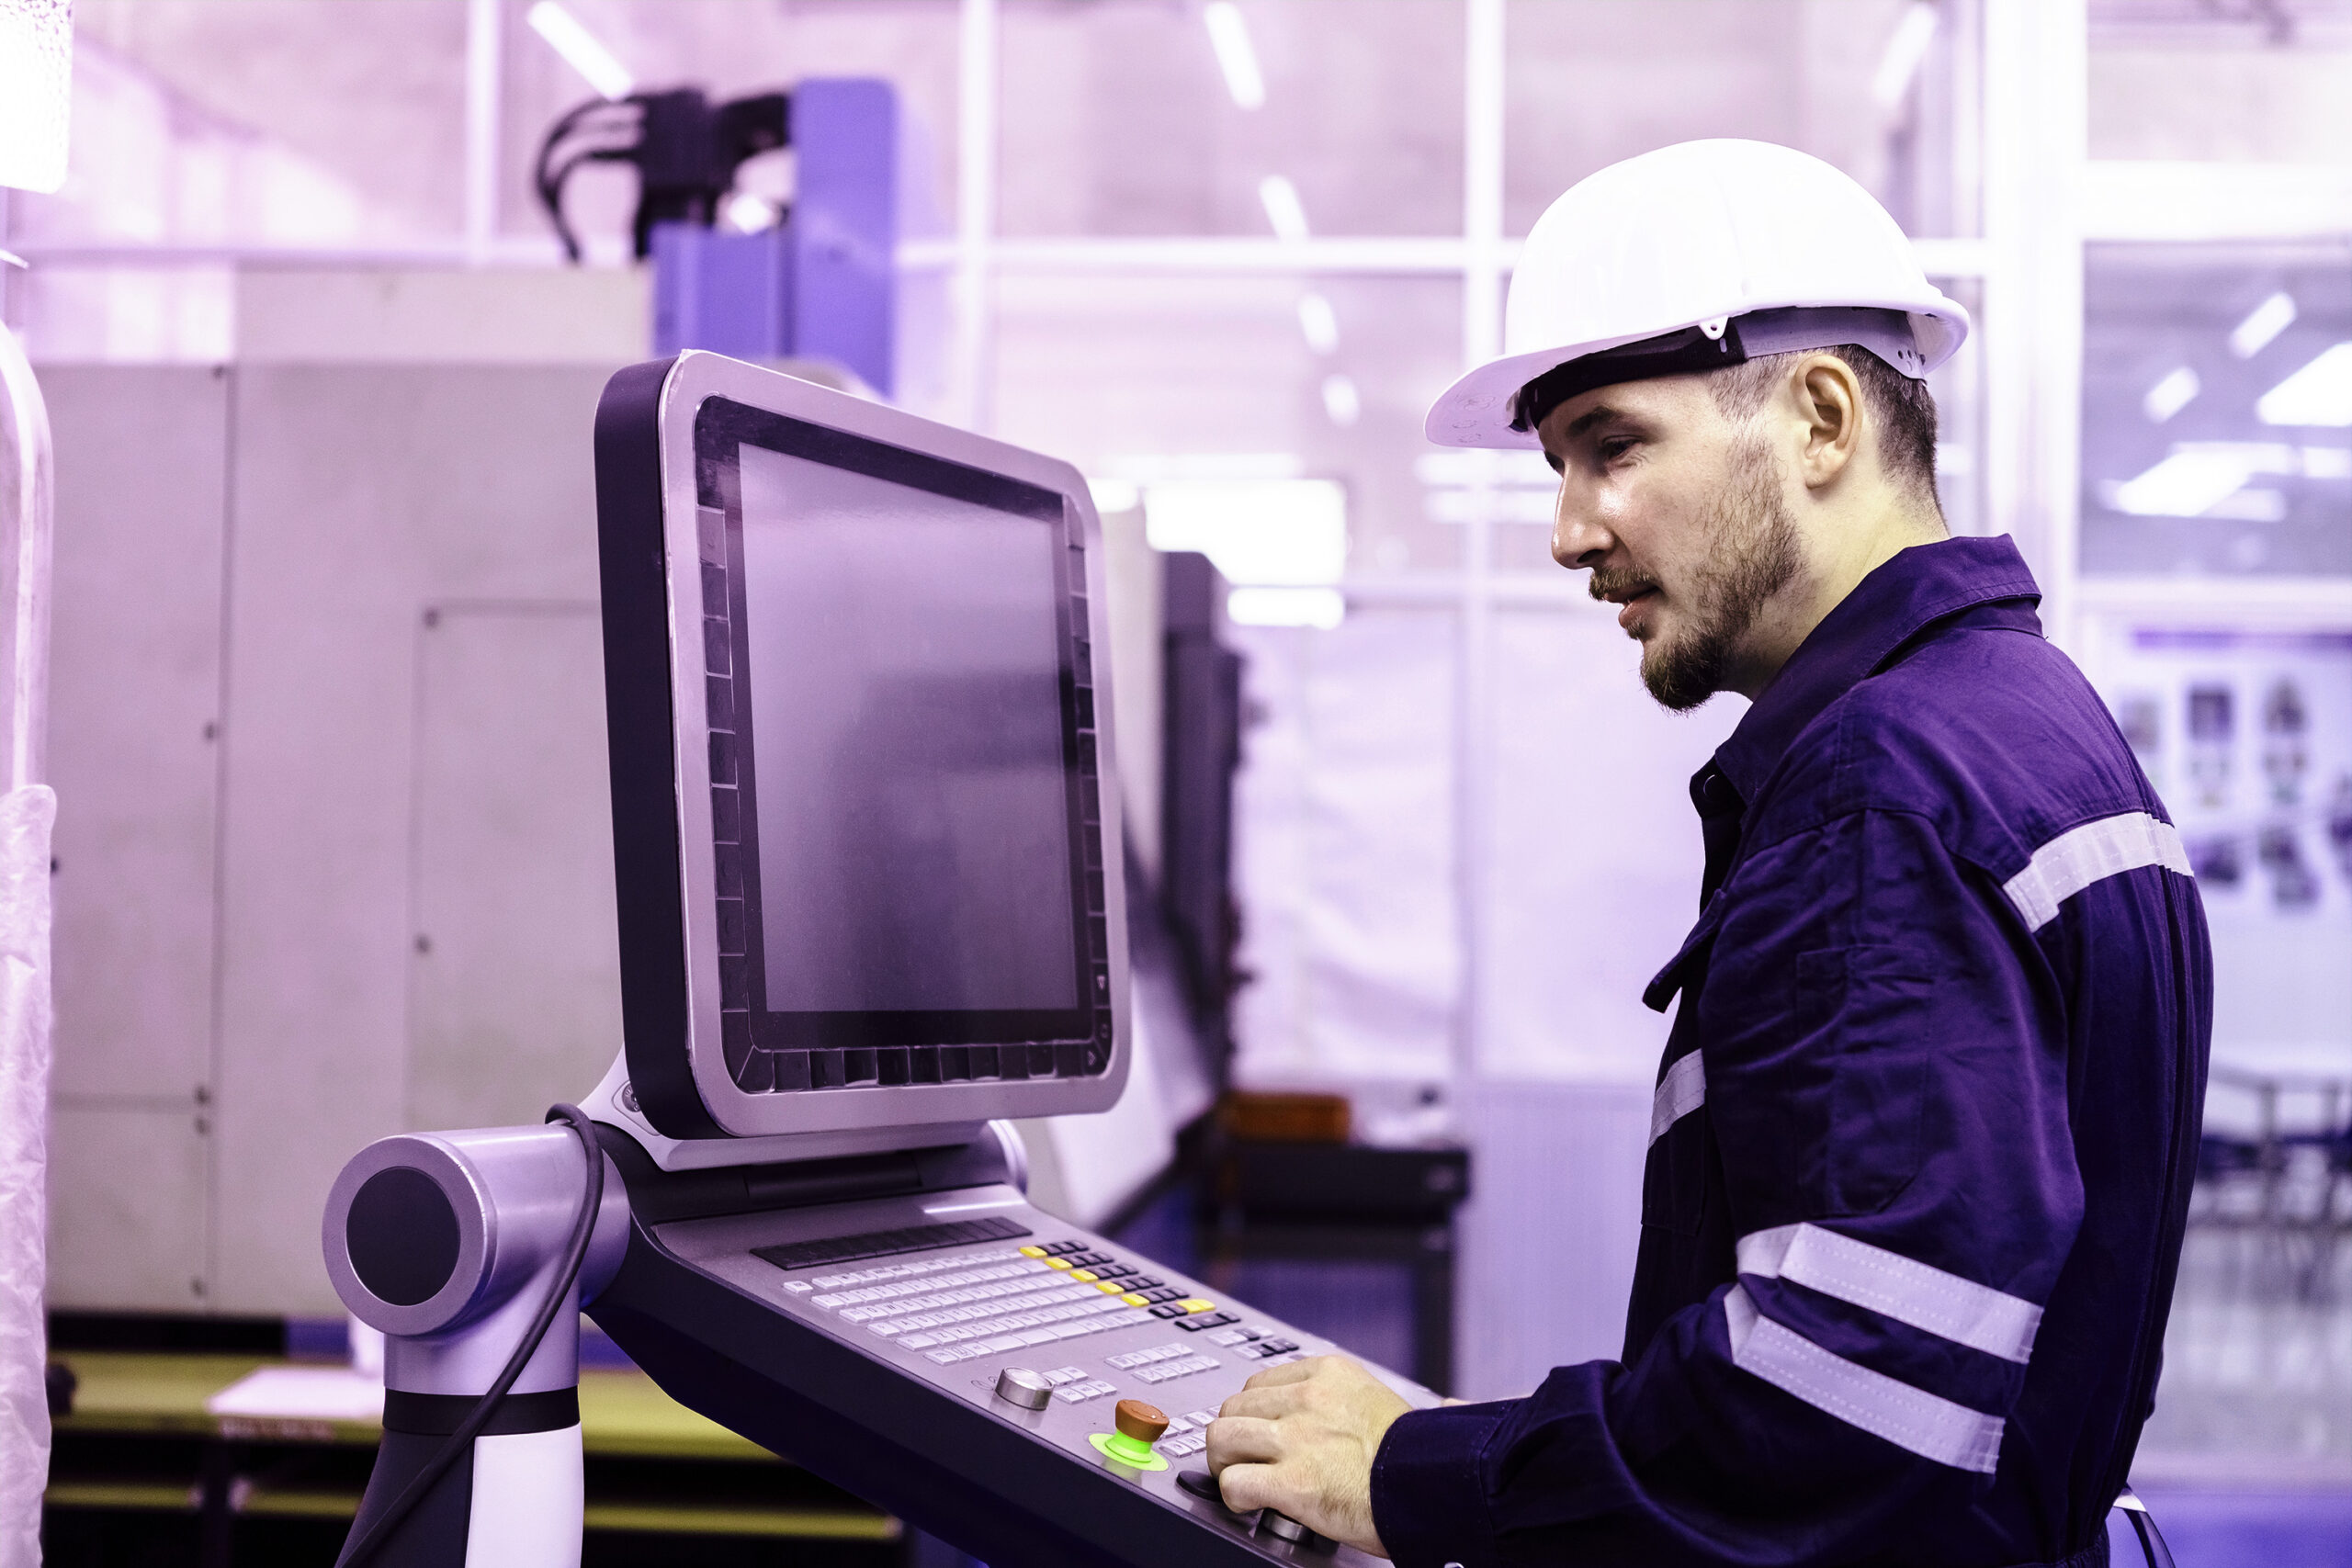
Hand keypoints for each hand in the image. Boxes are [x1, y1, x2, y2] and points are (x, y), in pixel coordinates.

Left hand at [1206, 1356, 1410, 1556]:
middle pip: (1235, 1406)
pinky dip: (1236, 1496)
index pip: (1262, 1381)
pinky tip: (1253, 1504)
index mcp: (1330, 1373)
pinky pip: (1234, 1483)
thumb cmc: (1422, 1455)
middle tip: (1247, 1459)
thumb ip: (1367, 1402)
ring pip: (1222, 1438)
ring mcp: (1297, 1437)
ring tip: (1242, 1479)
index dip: (1258, 1414)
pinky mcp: (1293, 1482)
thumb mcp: (1389, 1403)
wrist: (1437, 1487)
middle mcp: (1308, 1397)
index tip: (1265, 1432)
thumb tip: (1424, 1406)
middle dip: (1236, 1436)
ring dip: (1227, 1463)